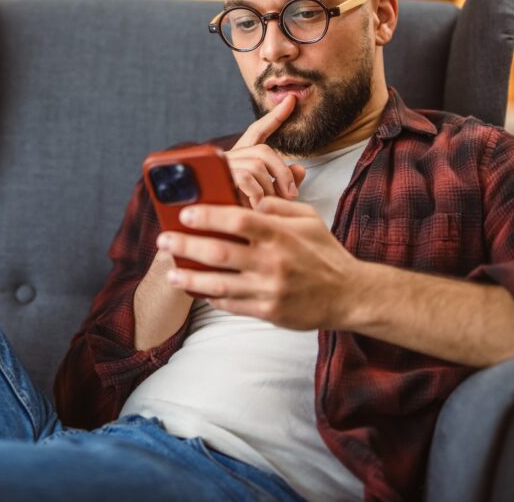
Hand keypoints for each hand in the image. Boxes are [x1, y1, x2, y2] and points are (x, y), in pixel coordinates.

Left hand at [155, 196, 358, 328]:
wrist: (349, 296)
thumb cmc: (325, 254)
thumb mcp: (308, 219)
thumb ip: (277, 207)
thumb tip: (250, 200)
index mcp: (281, 235)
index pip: (238, 220)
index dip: (208, 215)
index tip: (185, 213)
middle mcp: (273, 262)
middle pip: (220, 252)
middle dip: (186, 245)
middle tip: (164, 239)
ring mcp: (269, 289)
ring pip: (219, 284)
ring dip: (190, 278)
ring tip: (171, 271)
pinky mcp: (268, 312)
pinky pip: (232, 305)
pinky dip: (211, 297)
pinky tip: (196, 290)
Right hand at [226, 95, 306, 207]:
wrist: (215, 231)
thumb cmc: (244, 216)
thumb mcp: (270, 199)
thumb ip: (286, 182)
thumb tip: (300, 167)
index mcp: (241, 158)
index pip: (258, 131)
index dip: (275, 116)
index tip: (292, 100)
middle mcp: (229, 157)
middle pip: (264, 151)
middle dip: (282, 172)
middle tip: (292, 194)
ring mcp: (220, 166)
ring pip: (257, 165)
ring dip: (270, 188)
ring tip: (269, 207)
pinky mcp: (215, 178)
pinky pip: (246, 178)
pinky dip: (256, 194)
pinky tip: (256, 207)